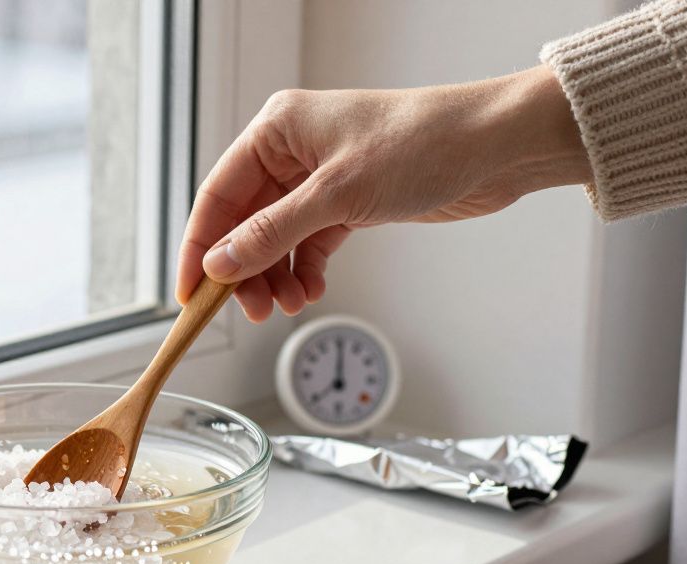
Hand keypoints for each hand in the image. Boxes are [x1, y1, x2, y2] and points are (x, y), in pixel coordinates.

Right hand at [176, 65, 591, 320]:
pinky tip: (312, 290)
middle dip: (245, 270)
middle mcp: (293, 151)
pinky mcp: (348, 201)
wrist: (496, 147)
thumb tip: (221, 265)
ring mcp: (320, 178)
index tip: (190, 293)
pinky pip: (308, 243)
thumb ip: (273, 234)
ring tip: (289, 305)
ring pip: (276, 238)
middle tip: (251, 310)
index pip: (218, 195)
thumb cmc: (424, 144)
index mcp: (277, 129)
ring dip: (277, 276)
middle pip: (244, 222)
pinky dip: (306, 270)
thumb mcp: (337, 194)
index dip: (200, 247)